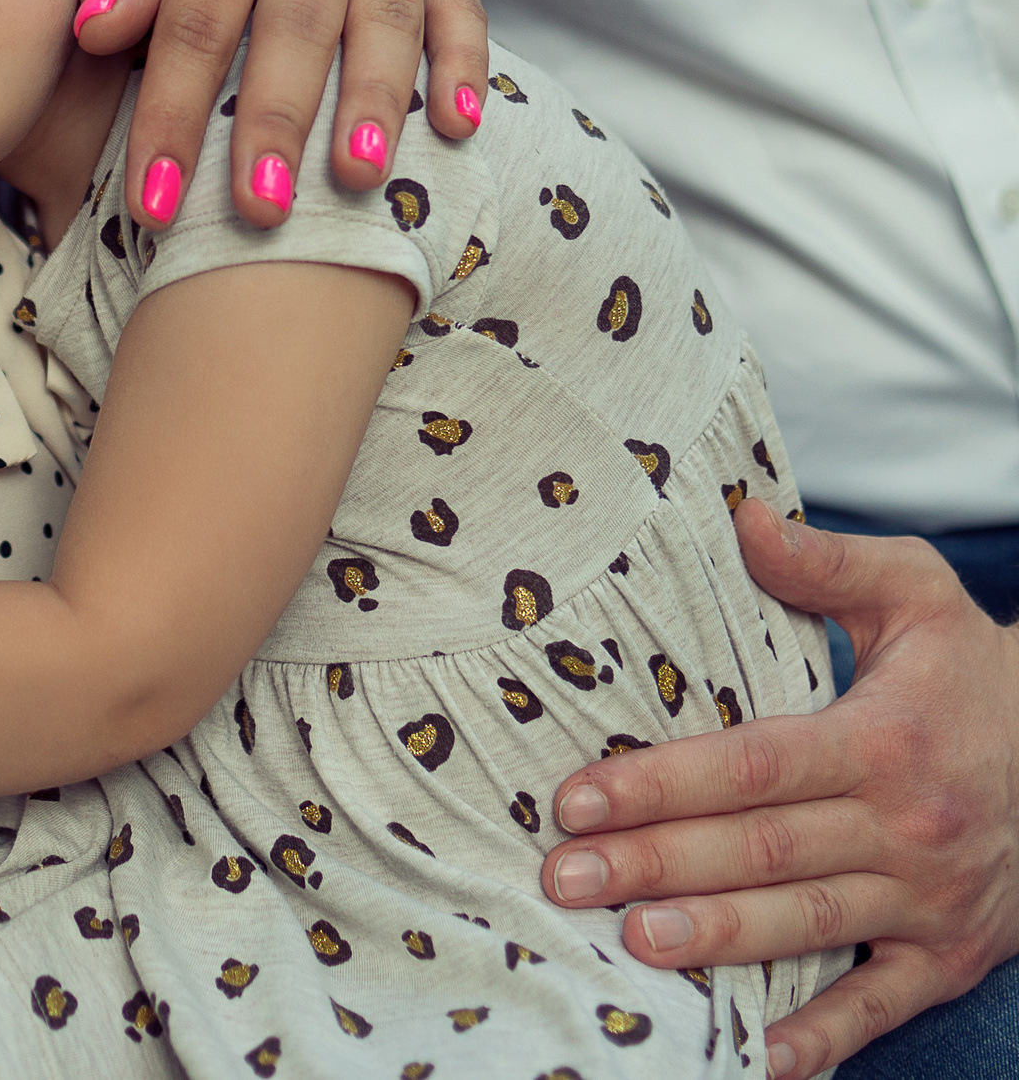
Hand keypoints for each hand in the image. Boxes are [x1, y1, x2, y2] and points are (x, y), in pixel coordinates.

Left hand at [72, 0, 489, 228]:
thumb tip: (99, 30)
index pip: (198, 21)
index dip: (175, 115)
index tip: (152, 202)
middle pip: (295, 28)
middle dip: (275, 125)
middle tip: (258, 214)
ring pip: (384, 20)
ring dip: (373, 103)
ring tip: (355, 180)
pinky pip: (458, 0)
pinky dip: (464, 62)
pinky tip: (456, 127)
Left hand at [541, 499, 1018, 1075]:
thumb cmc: (976, 677)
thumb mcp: (919, 597)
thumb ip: (826, 562)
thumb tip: (739, 514)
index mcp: (882, 741)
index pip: (753, 765)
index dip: (662, 783)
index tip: (576, 796)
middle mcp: (905, 828)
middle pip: (762, 851)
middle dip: (657, 865)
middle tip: (565, 877)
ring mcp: (926, 901)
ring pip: (807, 926)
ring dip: (718, 941)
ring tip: (632, 945)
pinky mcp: (946, 957)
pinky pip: (878, 1007)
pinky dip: (820, 1039)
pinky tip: (750, 1057)